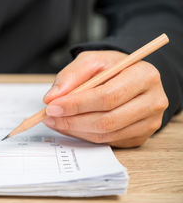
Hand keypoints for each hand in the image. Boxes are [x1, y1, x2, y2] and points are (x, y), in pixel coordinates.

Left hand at [42, 50, 168, 147]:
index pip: (107, 96)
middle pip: (108, 120)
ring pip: (106, 134)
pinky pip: (108, 141)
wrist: (129, 76)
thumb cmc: (111, 68)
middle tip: (49, 117)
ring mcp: (150, 122)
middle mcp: (153, 100)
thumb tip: (52, 98)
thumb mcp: (91, 61)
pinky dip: (85, 135)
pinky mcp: (141, 136)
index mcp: (144, 75)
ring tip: (56, 121)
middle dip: (72, 121)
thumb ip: (70, 76)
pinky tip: (71, 126)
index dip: (76, 104)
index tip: (52, 107)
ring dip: (75, 130)